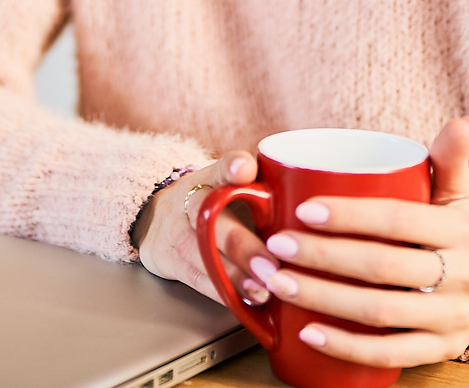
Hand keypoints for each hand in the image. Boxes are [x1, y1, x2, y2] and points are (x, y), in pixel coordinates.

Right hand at [134, 153, 277, 306]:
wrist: (159, 218)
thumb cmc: (212, 204)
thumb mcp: (231, 186)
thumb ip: (264, 187)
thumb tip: (309, 188)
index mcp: (209, 178)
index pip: (220, 166)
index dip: (232, 167)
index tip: (245, 169)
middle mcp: (189, 202)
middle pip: (210, 219)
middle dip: (241, 245)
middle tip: (271, 267)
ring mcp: (176, 233)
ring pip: (201, 254)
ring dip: (234, 276)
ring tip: (262, 291)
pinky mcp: (170, 262)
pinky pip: (196, 280)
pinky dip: (222, 293)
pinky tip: (245, 302)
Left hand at [249, 117, 468, 366]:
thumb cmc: (451, 231)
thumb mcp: (457, 194)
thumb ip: (450, 158)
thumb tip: (462, 121)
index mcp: (462, 231)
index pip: (398, 221)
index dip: (348, 216)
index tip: (301, 210)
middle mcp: (464, 277)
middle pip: (383, 267)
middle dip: (323, 256)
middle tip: (276, 245)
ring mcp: (452, 319)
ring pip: (380, 312)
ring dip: (323, 299)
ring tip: (279, 283)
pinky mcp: (440, 351)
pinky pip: (389, 355)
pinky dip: (346, 347)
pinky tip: (307, 333)